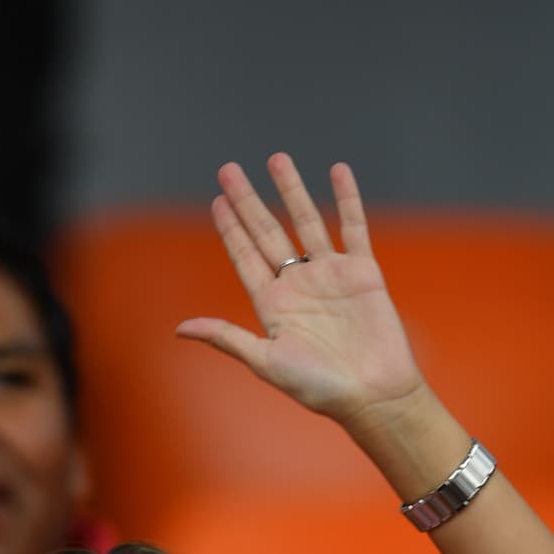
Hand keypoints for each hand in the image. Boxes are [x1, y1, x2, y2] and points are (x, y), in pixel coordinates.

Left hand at [176, 153, 425, 430]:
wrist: (373, 394)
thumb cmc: (319, 388)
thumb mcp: (266, 362)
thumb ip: (227, 338)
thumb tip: (180, 329)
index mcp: (272, 305)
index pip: (245, 256)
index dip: (230, 228)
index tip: (216, 200)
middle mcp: (298, 285)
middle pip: (267, 231)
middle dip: (248, 200)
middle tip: (229, 169)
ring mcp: (330, 275)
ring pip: (306, 220)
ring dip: (291, 190)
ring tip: (277, 159)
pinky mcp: (362, 272)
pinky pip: (353, 227)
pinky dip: (346, 199)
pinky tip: (337, 171)